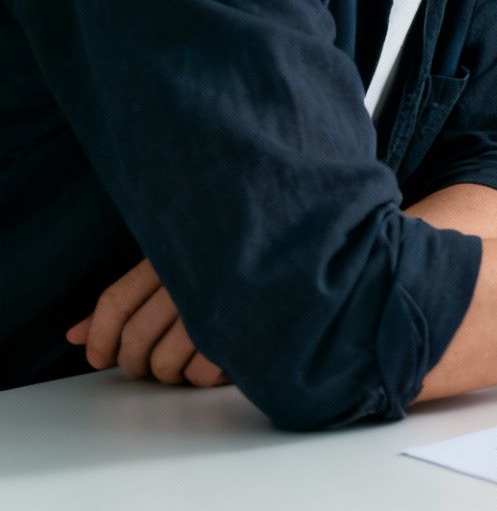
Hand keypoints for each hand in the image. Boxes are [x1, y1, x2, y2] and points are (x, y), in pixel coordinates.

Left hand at [64, 259, 227, 386]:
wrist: (295, 245)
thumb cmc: (230, 262)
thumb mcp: (174, 266)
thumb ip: (126, 300)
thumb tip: (74, 335)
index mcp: (169, 257)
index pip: (114, 303)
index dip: (99, 337)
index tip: (99, 358)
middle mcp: (188, 279)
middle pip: (135, 340)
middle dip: (135, 363)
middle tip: (148, 363)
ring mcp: (215, 306)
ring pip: (164, 363)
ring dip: (171, 372)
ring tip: (190, 359)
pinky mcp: (239, 332)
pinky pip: (200, 374)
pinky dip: (203, 377)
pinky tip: (218, 361)